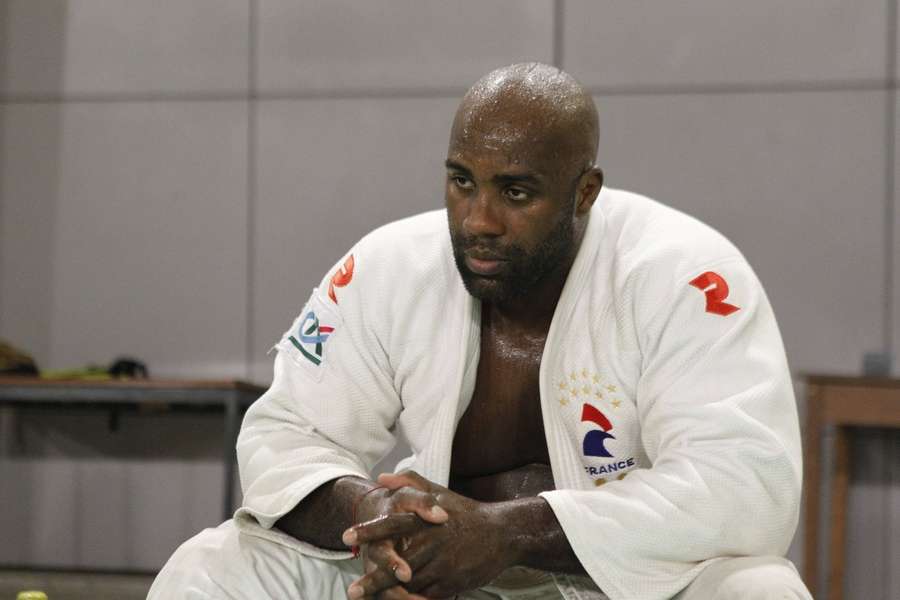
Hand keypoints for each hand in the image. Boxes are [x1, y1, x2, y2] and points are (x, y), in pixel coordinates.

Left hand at [349, 471, 516, 598]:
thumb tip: (381, 478)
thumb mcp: (440, 492)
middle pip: (396, 565)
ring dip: (389, 594)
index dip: (368, 531)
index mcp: (425, 520)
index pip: (391, 524)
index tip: (345, 536)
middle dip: (373, 579)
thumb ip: (410, 482)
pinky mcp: (453, 584)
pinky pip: (427, 596)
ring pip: (410, 585)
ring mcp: (443, 566)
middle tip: (352, 591)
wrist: (503, 534)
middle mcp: (433, 543)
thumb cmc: (466, 513)